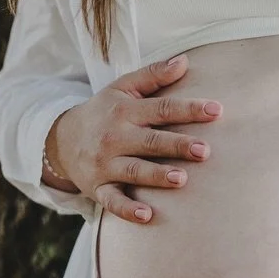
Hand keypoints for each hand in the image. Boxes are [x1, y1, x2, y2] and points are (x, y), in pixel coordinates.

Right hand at [46, 53, 220, 223]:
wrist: (61, 139)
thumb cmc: (104, 111)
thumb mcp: (123, 88)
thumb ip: (153, 75)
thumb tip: (185, 61)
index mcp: (125, 111)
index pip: (162, 109)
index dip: (189, 109)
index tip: (217, 111)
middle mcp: (115, 137)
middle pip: (150, 141)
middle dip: (177, 145)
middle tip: (204, 150)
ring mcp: (105, 164)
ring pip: (134, 170)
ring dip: (156, 176)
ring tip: (181, 179)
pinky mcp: (98, 188)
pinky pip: (112, 200)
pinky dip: (127, 210)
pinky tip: (147, 216)